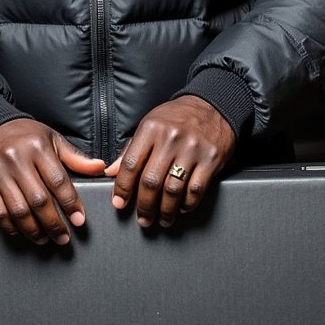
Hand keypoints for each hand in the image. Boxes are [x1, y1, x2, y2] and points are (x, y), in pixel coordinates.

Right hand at [0, 118, 104, 245]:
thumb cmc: (24, 136)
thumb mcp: (51, 139)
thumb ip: (74, 157)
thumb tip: (100, 167)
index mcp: (37, 147)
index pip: (58, 181)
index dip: (71, 203)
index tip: (79, 220)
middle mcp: (17, 159)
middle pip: (39, 200)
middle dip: (54, 223)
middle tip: (64, 238)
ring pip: (19, 210)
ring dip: (34, 230)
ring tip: (45, 239)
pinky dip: (12, 226)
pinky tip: (23, 231)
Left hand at [104, 96, 235, 228]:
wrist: (213, 106)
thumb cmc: (177, 117)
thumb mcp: (151, 124)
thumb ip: (131, 148)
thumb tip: (112, 172)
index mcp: (151, 128)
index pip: (130, 163)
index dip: (123, 187)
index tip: (119, 203)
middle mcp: (170, 138)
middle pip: (151, 181)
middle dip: (144, 205)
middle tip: (143, 219)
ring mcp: (192, 149)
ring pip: (173, 190)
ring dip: (165, 210)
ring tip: (162, 219)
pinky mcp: (210, 159)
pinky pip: (195, 190)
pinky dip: (187, 204)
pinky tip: (182, 208)